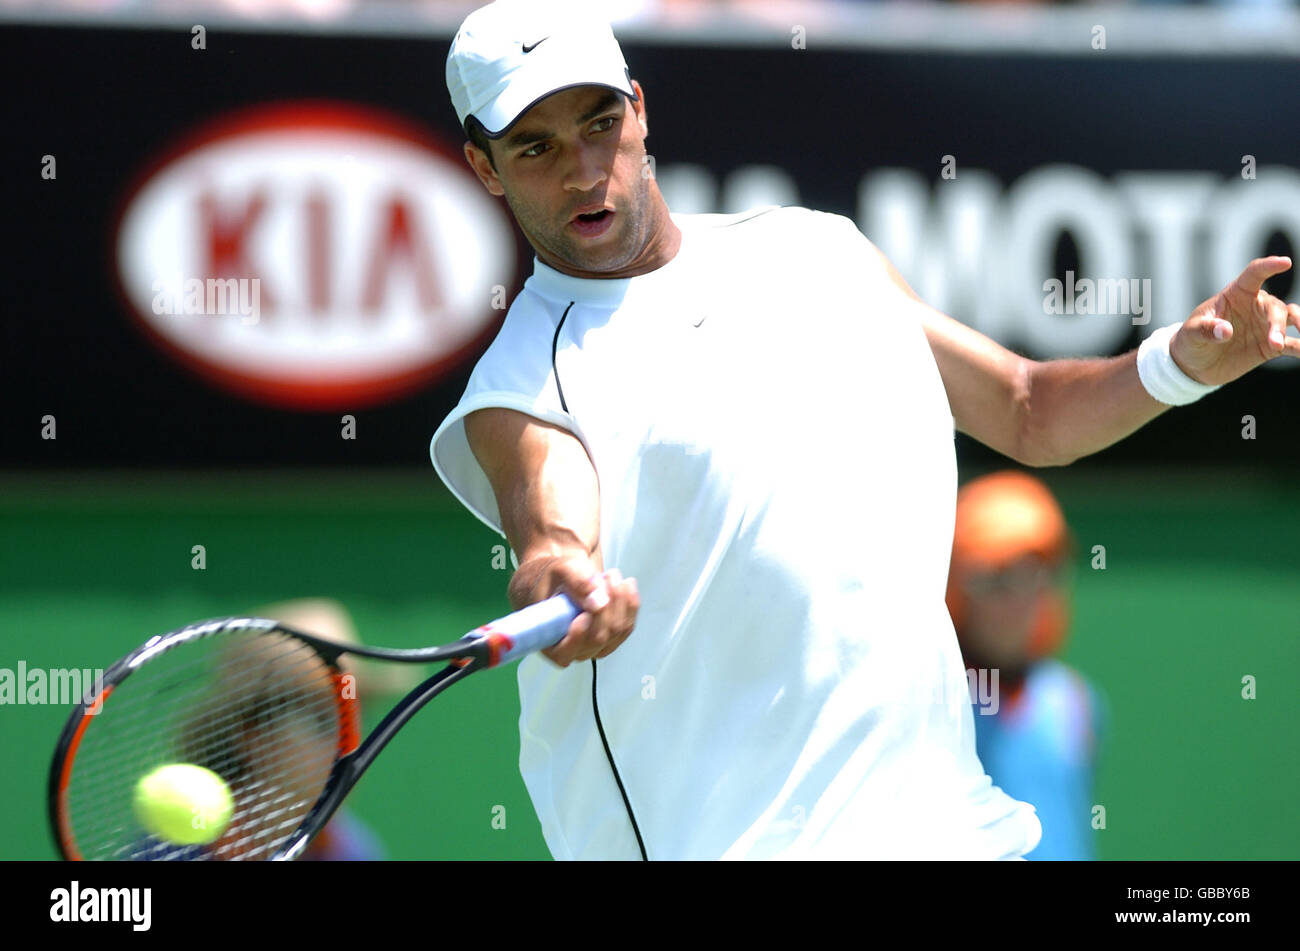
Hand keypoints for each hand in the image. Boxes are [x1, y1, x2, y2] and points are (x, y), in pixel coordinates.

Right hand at [538, 558, 639, 667]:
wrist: (564, 578)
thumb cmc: (555, 579)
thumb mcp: (561, 572)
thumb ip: (577, 584)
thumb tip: (598, 601)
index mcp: (549, 643)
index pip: (566, 651)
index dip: (577, 635)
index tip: (584, 614)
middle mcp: (573, 651)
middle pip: (598, 638)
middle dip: (606, 605)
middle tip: (605, 576)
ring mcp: (595, 646)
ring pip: (617, 632)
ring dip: (620, 600)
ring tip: (611, 576)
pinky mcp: (612, 638)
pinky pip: (627, 626)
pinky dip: (630, 603)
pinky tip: (626, 584)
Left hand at [1172, 256, 1299, 384]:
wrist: (1193, 366)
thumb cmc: (1190, 341)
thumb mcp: (1191, 334)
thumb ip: (1206, 330)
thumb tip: (1225, 331)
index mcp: (1235, 295)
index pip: (1254, 274)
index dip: (1269, 266)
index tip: (1285, 262)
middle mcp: (1254, 307)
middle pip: (1274, 306)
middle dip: (1277, 323)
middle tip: (1274, 342)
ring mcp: (1264, 326)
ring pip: (1289, 319)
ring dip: (1297, 326)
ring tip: (1285, 344)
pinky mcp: (1269, 346)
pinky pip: (1292, 344)